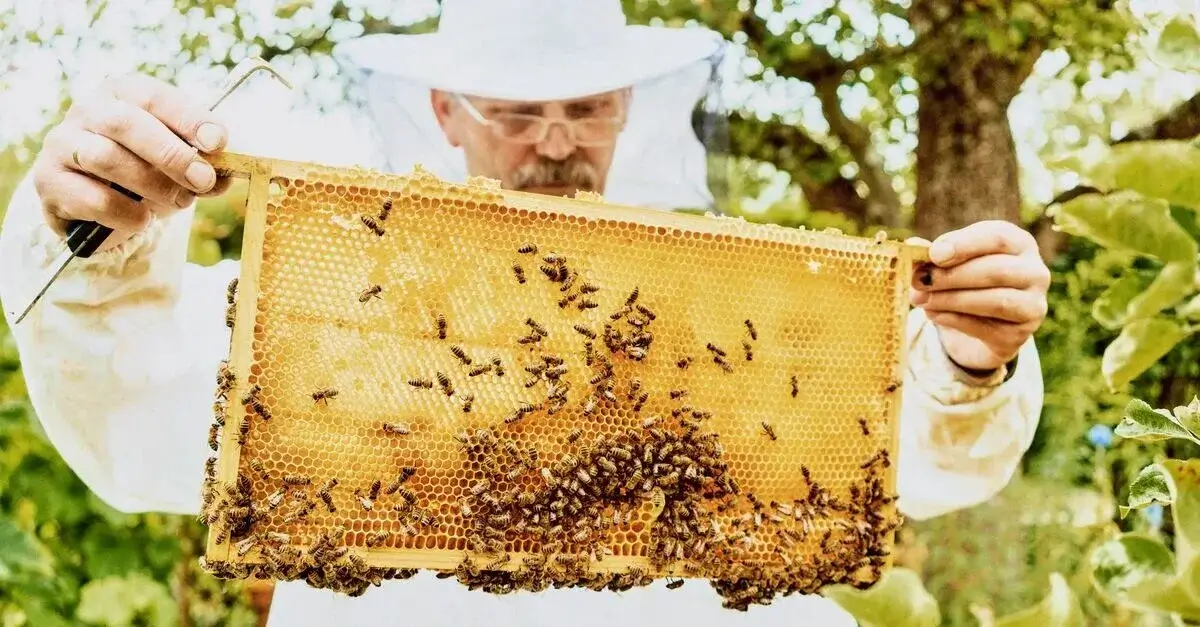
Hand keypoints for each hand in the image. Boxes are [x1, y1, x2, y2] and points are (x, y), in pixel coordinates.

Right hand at [31, 73, 230, 250]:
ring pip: (106, 158)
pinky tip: (142, 219)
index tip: (218, 142)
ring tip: (179, 201)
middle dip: (171, 154)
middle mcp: (87, 110)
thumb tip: (225, 175)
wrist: (99, 205)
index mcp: (123, 92)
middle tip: (203, 180)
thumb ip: (204, 164)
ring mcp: (62, 144)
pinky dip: (126, 213)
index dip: (188, 118)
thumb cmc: (146, 170)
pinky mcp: (49, 181)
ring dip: (152, 185)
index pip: (153, 96)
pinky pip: (92, 198)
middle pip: (125, 123)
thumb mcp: (180, 162)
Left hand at [908, 220, 1049, 371]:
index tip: (934, 254)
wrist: (980, 327)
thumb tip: (913, 246)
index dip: (965, 244)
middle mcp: (1035, 272)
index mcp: (1019, 244)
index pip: (998, 237)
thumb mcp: (951, 262)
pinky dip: (955, 320)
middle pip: (997, 270)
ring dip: (952, 300)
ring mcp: (1033, 306)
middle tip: (919, 280)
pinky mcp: (1019, 335)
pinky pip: (986, 328)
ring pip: (996, 300)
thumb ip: (934, 254)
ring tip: (922, 299)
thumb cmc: (966, 281)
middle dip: (952, 275)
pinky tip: (933, 314)